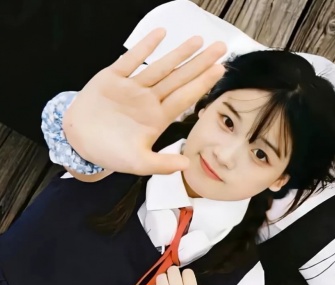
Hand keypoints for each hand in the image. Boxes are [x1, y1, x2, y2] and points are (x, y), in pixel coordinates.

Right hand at [63, 28, 226, 174]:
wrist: (79, 142)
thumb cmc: (110, 153)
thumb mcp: (138, 163)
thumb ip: (162, 164)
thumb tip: (187, 164)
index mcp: (157, 118)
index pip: (185, 97)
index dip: (202, 83)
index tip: (220, 70)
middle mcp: (149, 100)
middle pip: (179, 78)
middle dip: (199, 63)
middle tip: (220, 48)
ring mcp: (132, 87)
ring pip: (159, 66)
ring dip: (178, 53)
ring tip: (198, 40)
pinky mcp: (113, 78)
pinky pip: (131, 60)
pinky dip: (144, 47)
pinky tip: (160, 34)